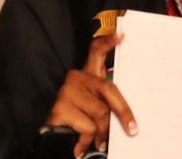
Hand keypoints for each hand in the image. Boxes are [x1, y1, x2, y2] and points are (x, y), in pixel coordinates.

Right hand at [43, 32, 134, 154]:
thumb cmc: (76, 122)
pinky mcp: (60, 107)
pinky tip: (81, 144)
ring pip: (101, 112)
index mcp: (85, 77)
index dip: (107, 44)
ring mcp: (66, 92)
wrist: (50, 139)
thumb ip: (105, 105)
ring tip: (97, 141)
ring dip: (102, 133)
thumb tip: (125, 118)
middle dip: (123, 111)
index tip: (121, 36)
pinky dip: (88, 140)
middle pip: (108, 88)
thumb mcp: (94, 111)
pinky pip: (88, 126)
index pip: (95, 54)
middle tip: (132, 130)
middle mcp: (75, 79)